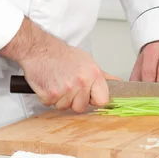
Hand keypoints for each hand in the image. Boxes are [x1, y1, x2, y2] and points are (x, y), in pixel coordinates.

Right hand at [0, 17, 119, 112]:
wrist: (40, 49)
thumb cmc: (62, 55)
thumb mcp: (87, 61)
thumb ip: (102, 76)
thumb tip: (118, 83)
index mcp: (93, 75)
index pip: (103, 100)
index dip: (93, 99)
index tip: (87, 94)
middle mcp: (81, 83)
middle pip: (81, 107)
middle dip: (74, 100)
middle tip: (67, 85)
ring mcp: (65, 90)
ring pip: (65, 108)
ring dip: (60, 99)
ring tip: (57, 83)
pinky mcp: (50, 95)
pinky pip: (51, 105)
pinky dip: (48, 98)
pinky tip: (49, 84)